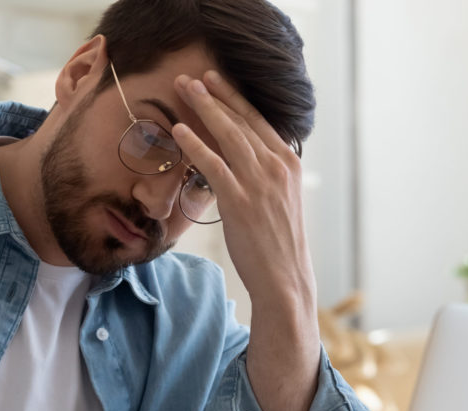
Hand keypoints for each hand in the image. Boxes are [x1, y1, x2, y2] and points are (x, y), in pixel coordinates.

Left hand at [171, 71, 316, 314]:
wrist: (284, 277)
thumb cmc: (277, 242)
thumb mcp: (279, 198)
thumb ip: (265, 173)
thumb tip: (243, 158)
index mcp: (288, 162)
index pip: (258, 120)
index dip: (234, 98)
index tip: (216, 80)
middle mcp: (276, 166)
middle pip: (241, 120)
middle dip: (214, 94)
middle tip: (192, 77)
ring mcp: (259, 182)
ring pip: (228, 134)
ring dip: (203, 108)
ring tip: (183, 89)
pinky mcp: (240, 201)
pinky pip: (214, 165)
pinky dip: (196, 144)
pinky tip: (179, 130)